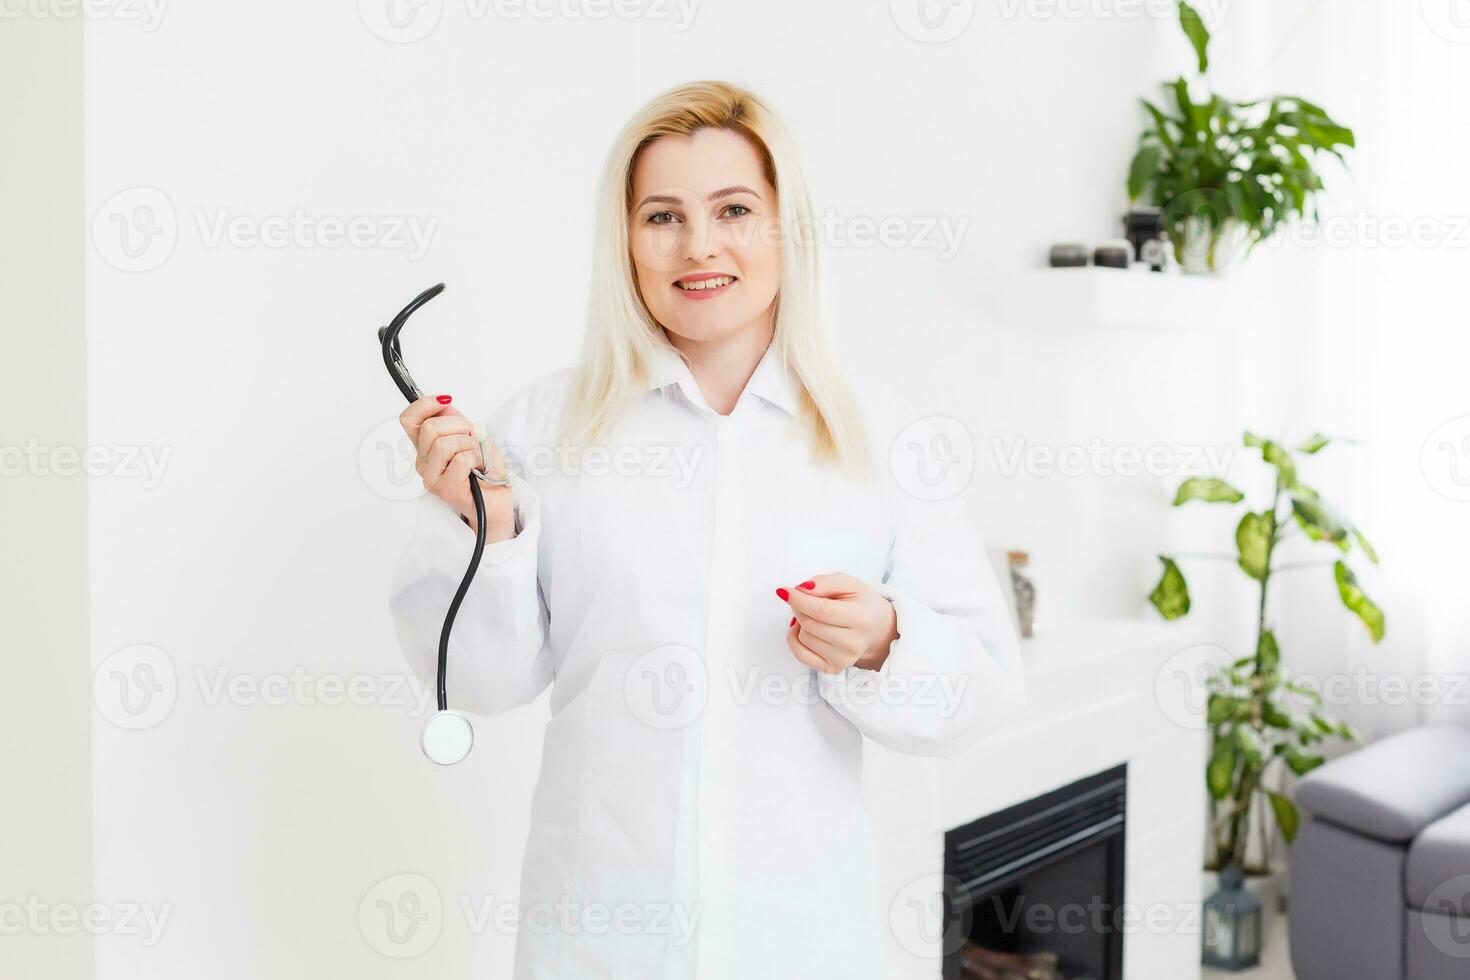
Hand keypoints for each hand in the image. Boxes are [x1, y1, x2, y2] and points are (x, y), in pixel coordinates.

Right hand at [398, 394, 514, 539]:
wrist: (497, 501)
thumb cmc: (485, 470)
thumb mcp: (472, 437)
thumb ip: (456, 421)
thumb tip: (444, 404)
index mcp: (426, 448)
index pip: (408, 420)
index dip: (424, 405)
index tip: (445, 401)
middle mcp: (424, 463)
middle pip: (430, 428)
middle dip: (459, 425)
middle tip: (473, 438)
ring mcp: (432, 477)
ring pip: (444, 444)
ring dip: (469, 444)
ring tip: (477, 456)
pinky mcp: (446, 489)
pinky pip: (461, 459)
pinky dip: (477, 458)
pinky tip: (479, 468)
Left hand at [777, 573, 898, 673]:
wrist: (877, 629)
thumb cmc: (861, 604)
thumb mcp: (848, 583)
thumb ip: (825, 582)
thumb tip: (801, 590)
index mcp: (861, 619)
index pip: (822, 611)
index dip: (799, 600)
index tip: (783, 591)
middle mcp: (853, 643)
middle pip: (809, 624)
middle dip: (799, 607)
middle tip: (806, 599)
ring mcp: (843, 659)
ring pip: (803, 637)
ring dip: (801, 622)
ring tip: (816, 616)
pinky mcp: (833, 669)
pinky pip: (800, 654)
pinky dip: (796, 639)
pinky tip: (806, 630)